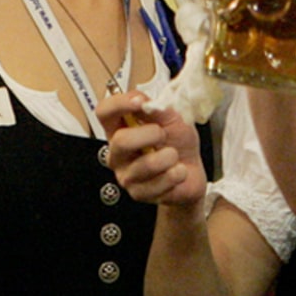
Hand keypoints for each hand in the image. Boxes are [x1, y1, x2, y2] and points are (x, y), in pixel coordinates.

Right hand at [98, 91, 205, 206]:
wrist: (191, 170)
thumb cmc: (178, 142)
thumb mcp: (172, 118)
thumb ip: (158, 108)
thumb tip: (146, 103)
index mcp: (120, 128)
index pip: (104, 112)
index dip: (119, 104)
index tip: (139, 102)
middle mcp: (118, 152)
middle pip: (120, 141)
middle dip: (151, 134)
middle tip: (164, 135)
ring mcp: (125, 174)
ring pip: (145, 165)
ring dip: (169, 157)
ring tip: (174, 156)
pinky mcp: (138, 193)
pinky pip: (157, 184)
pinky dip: (175, 175)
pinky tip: (176, 172)